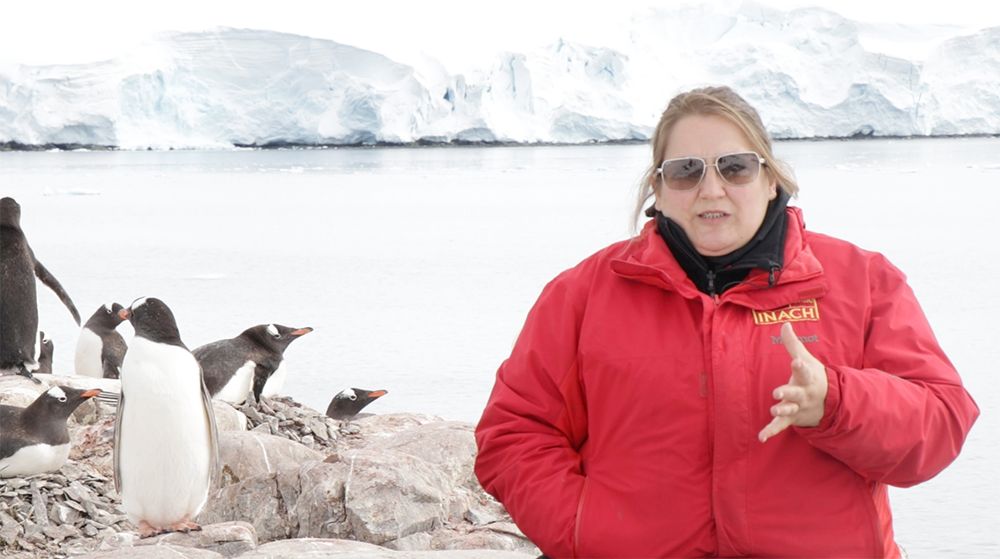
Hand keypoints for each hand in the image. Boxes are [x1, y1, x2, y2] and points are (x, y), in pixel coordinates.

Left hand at [758, 322, 828, 442]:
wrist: (830, 401)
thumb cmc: (812, 376)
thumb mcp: (805, 359)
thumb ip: (792, 344)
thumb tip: (785, 323)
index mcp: (807, 377)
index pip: (804, 370)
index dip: (800, 366)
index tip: (796, 361)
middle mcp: (803, 393)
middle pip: (796, 393)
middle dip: (788, 392)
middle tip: (778, 392)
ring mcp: (798, 407)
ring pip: (790, 410)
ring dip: (782, 410)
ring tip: (774, 410)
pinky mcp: (792, 418)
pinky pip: (780, 426)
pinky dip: (771, 431)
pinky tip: (761, 437)